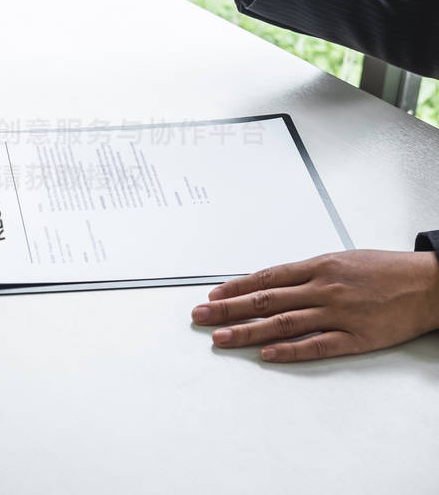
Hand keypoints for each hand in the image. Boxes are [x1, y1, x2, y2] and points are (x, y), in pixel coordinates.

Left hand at [191, 250, 438, 362]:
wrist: (430, 283)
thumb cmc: (384, 270)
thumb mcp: (340, 260)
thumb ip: (306, 274)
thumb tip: (269, 285)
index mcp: (318, 266)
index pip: (265, 279)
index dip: (235, 289)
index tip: (211, 297)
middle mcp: (323, 288)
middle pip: (265, 300)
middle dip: (227, 309)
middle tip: (199, 317)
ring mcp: (339, 313)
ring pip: (283, 323)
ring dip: (248, 332)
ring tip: (221, 339)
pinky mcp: (357, 336)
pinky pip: (318, 345)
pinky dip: (290, 350)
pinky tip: (268, 355)